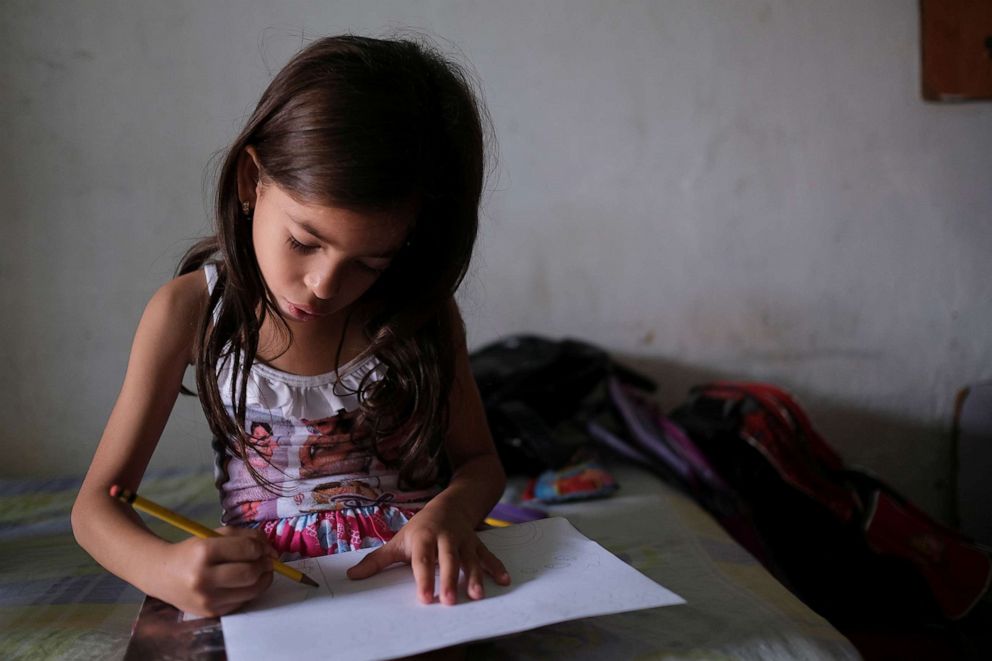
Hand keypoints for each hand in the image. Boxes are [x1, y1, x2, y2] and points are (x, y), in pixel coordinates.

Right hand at [154, 526, 276, 616]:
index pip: (247, 550)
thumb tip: (271, 549)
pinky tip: (245, 582)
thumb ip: (244, 537)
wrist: (162, 575)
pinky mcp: (211, 613)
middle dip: (265, 564)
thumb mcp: (214, 535)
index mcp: (204, 552)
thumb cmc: (191, 552)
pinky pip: (243, 602)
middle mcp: (204, 578)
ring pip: (252, 591)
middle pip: (251, 573)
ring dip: (264, 579)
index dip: (262, 547)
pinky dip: (250, 591)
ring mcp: (207, 599)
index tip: (263, 547)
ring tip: (261, 570)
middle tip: (267, 559)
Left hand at [346, 506, 510, 604]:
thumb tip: (352, 576)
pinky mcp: (477, 543)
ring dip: (475, 576)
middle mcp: (445, 537)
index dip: (423, 578)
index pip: (422, 560)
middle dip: (450, 579)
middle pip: (448, 559)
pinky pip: (488, 555)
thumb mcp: (399, 540)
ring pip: (470, 558)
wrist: (451, 503)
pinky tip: (504, 580)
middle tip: (450, 601)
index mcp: (423, 538)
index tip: (424, 597)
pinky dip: (496, 567)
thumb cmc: (421, 527)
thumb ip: (377, 561)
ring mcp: (464, 540)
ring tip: (477, 595)